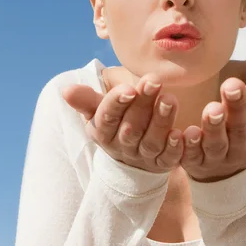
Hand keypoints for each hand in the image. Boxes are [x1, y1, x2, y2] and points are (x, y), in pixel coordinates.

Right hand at [62, 75, 183, 173]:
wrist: (130, 162)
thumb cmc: (116, 125)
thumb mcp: (98, 113)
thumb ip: (87, 100)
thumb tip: (65, 89)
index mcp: (103, 132)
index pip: (107, 117)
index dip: (117, 103)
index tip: (128, 87)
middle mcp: (122, 146)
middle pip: (132, 127)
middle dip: (143, 104)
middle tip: (154, 81)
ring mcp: (143, 157)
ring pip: (152, 140)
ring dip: (161, 120)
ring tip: (170, 98)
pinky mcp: (163, 165)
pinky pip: (169, 159)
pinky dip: (174, 147)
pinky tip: (180, 133)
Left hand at [180, 78, 245, 182]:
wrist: (221, 173)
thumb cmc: (242, 135)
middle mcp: (241, 150)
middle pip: (240, 129)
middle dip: (237, 107)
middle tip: (231, 85)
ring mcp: (216, 159)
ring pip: (216, 144)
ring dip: (214, 126)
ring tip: (212, 109)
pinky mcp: (194, 164)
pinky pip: (191, 156)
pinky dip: (188, 145)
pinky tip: (186, 132)